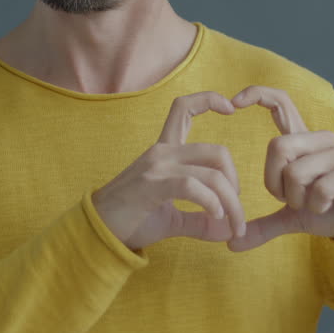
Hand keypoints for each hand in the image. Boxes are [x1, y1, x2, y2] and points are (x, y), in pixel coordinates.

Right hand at [92, 91, 246, 250]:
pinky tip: (216, 217)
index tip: (231, 107)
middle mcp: (162, 153)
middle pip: (218, 152)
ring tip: (233, 226)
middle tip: (237, 213)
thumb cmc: (131, 222)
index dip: (209, 100)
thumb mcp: (171, 219)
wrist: (97, 233)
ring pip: (212, 174)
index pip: (184, 109)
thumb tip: (227, 229)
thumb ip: (200, 220)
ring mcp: (156, 167)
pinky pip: (192, 186)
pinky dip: (212, 202)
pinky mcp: (152, 185)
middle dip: (236, 183)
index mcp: (165, 152)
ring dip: (231, 203)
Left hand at [228, 86, 333, 250]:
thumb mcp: (294, 217)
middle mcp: (320, 140)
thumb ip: (264, 226)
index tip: (233, 102)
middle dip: (275, 183)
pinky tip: (325, 207)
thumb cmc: (332, 209)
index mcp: (303, 142)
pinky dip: (316, 205)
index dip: (257, 95)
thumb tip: (231, 244)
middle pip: (277, 147)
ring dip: (298, 199)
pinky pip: (320, 188)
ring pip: (296, 172)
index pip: (280, 102)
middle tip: (290, 199)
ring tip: (311, 204)